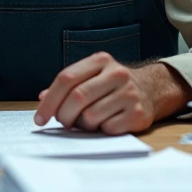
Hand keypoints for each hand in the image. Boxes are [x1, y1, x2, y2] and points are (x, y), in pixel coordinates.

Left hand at [33, 54, 191, 134]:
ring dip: (83, 125)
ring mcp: (129, 93)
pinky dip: (101, 130)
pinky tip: (106, 123)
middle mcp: (116, 73)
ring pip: (91, 116)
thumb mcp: (92, 76)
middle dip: (63, 115)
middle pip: (77, 97)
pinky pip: (107, 129)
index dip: (49, 101)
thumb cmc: (113, 85)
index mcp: (100, 60)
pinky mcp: (137, 114)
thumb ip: (68, 85)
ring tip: (88, 121)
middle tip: (63, 123)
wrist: (152, 90)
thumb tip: (42, 97)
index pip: (66, 78)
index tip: (40, 119)